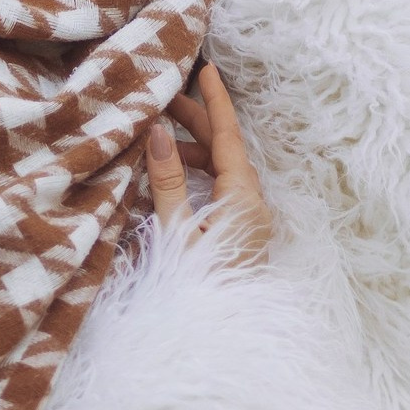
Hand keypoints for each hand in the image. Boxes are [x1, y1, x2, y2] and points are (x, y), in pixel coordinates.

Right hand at [145, 63, 272, 266]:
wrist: (220, 341)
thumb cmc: (197, 285)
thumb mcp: (175, 230)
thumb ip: (167, 179)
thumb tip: (160, 132)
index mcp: (241, 197)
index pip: (227, 135)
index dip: (214, 100)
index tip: (205, 69)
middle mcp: (250, 203)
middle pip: (224, 149)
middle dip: (196, 120)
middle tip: (165, 95)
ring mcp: (246, 220)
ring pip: (220, 169)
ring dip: (192, 147)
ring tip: (159, 133)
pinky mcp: (237, 234)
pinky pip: (218, 189)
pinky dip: (195, 172)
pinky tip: (170, 173)